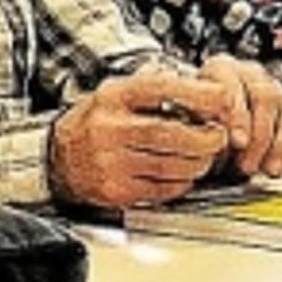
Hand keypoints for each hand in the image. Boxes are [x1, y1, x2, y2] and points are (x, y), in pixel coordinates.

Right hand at [46, 73, 230, 209]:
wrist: (58, 159)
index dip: (199, 94)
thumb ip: (157, 90)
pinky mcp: (116, 191)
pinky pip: (163, 189)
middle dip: (206, 138)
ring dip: (198, 163)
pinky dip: (181, 182)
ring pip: (172, 165)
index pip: (162, 90)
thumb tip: (208, 90)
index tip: (223, 98)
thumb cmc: (97, 123)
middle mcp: (110, 128)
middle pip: (172, 134)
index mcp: (114, 97)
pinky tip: (181, 173)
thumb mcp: (118, 93)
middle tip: (219, 137)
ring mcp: (112, 162)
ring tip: (203, 156)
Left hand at [196, 54, 281, 180]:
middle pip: (267, 97)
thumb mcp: (192, 126)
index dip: (237, 115)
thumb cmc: (202, 127)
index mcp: (221, 70)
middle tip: (249, 166)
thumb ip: (204, 128)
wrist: (215, 134)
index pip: (233, 83)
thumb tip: (223, 140)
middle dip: (260, 137)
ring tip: (269, 171)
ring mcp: (279, 92)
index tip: (237, 142)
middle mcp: (253, 76)